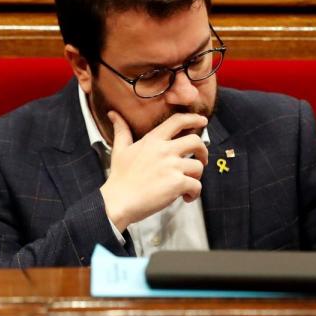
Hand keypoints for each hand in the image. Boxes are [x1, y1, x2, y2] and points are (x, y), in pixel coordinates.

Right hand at [100, 111, 208, 231]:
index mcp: (153, 140)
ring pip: (198, 166)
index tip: (202, 120)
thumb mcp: (119, 150)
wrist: (118, 201)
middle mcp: (165, 150)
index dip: (193, 118)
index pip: (177, 121)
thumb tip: (113, 114)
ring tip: (187, 185)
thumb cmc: (119, 178)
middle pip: (195, 141)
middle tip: (201, 159)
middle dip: (203, 150)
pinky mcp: (177, 183)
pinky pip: (197, 186)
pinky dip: (194, 194)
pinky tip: (186, 197)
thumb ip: (121, 130)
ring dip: (196, 177)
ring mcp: (172, 166)